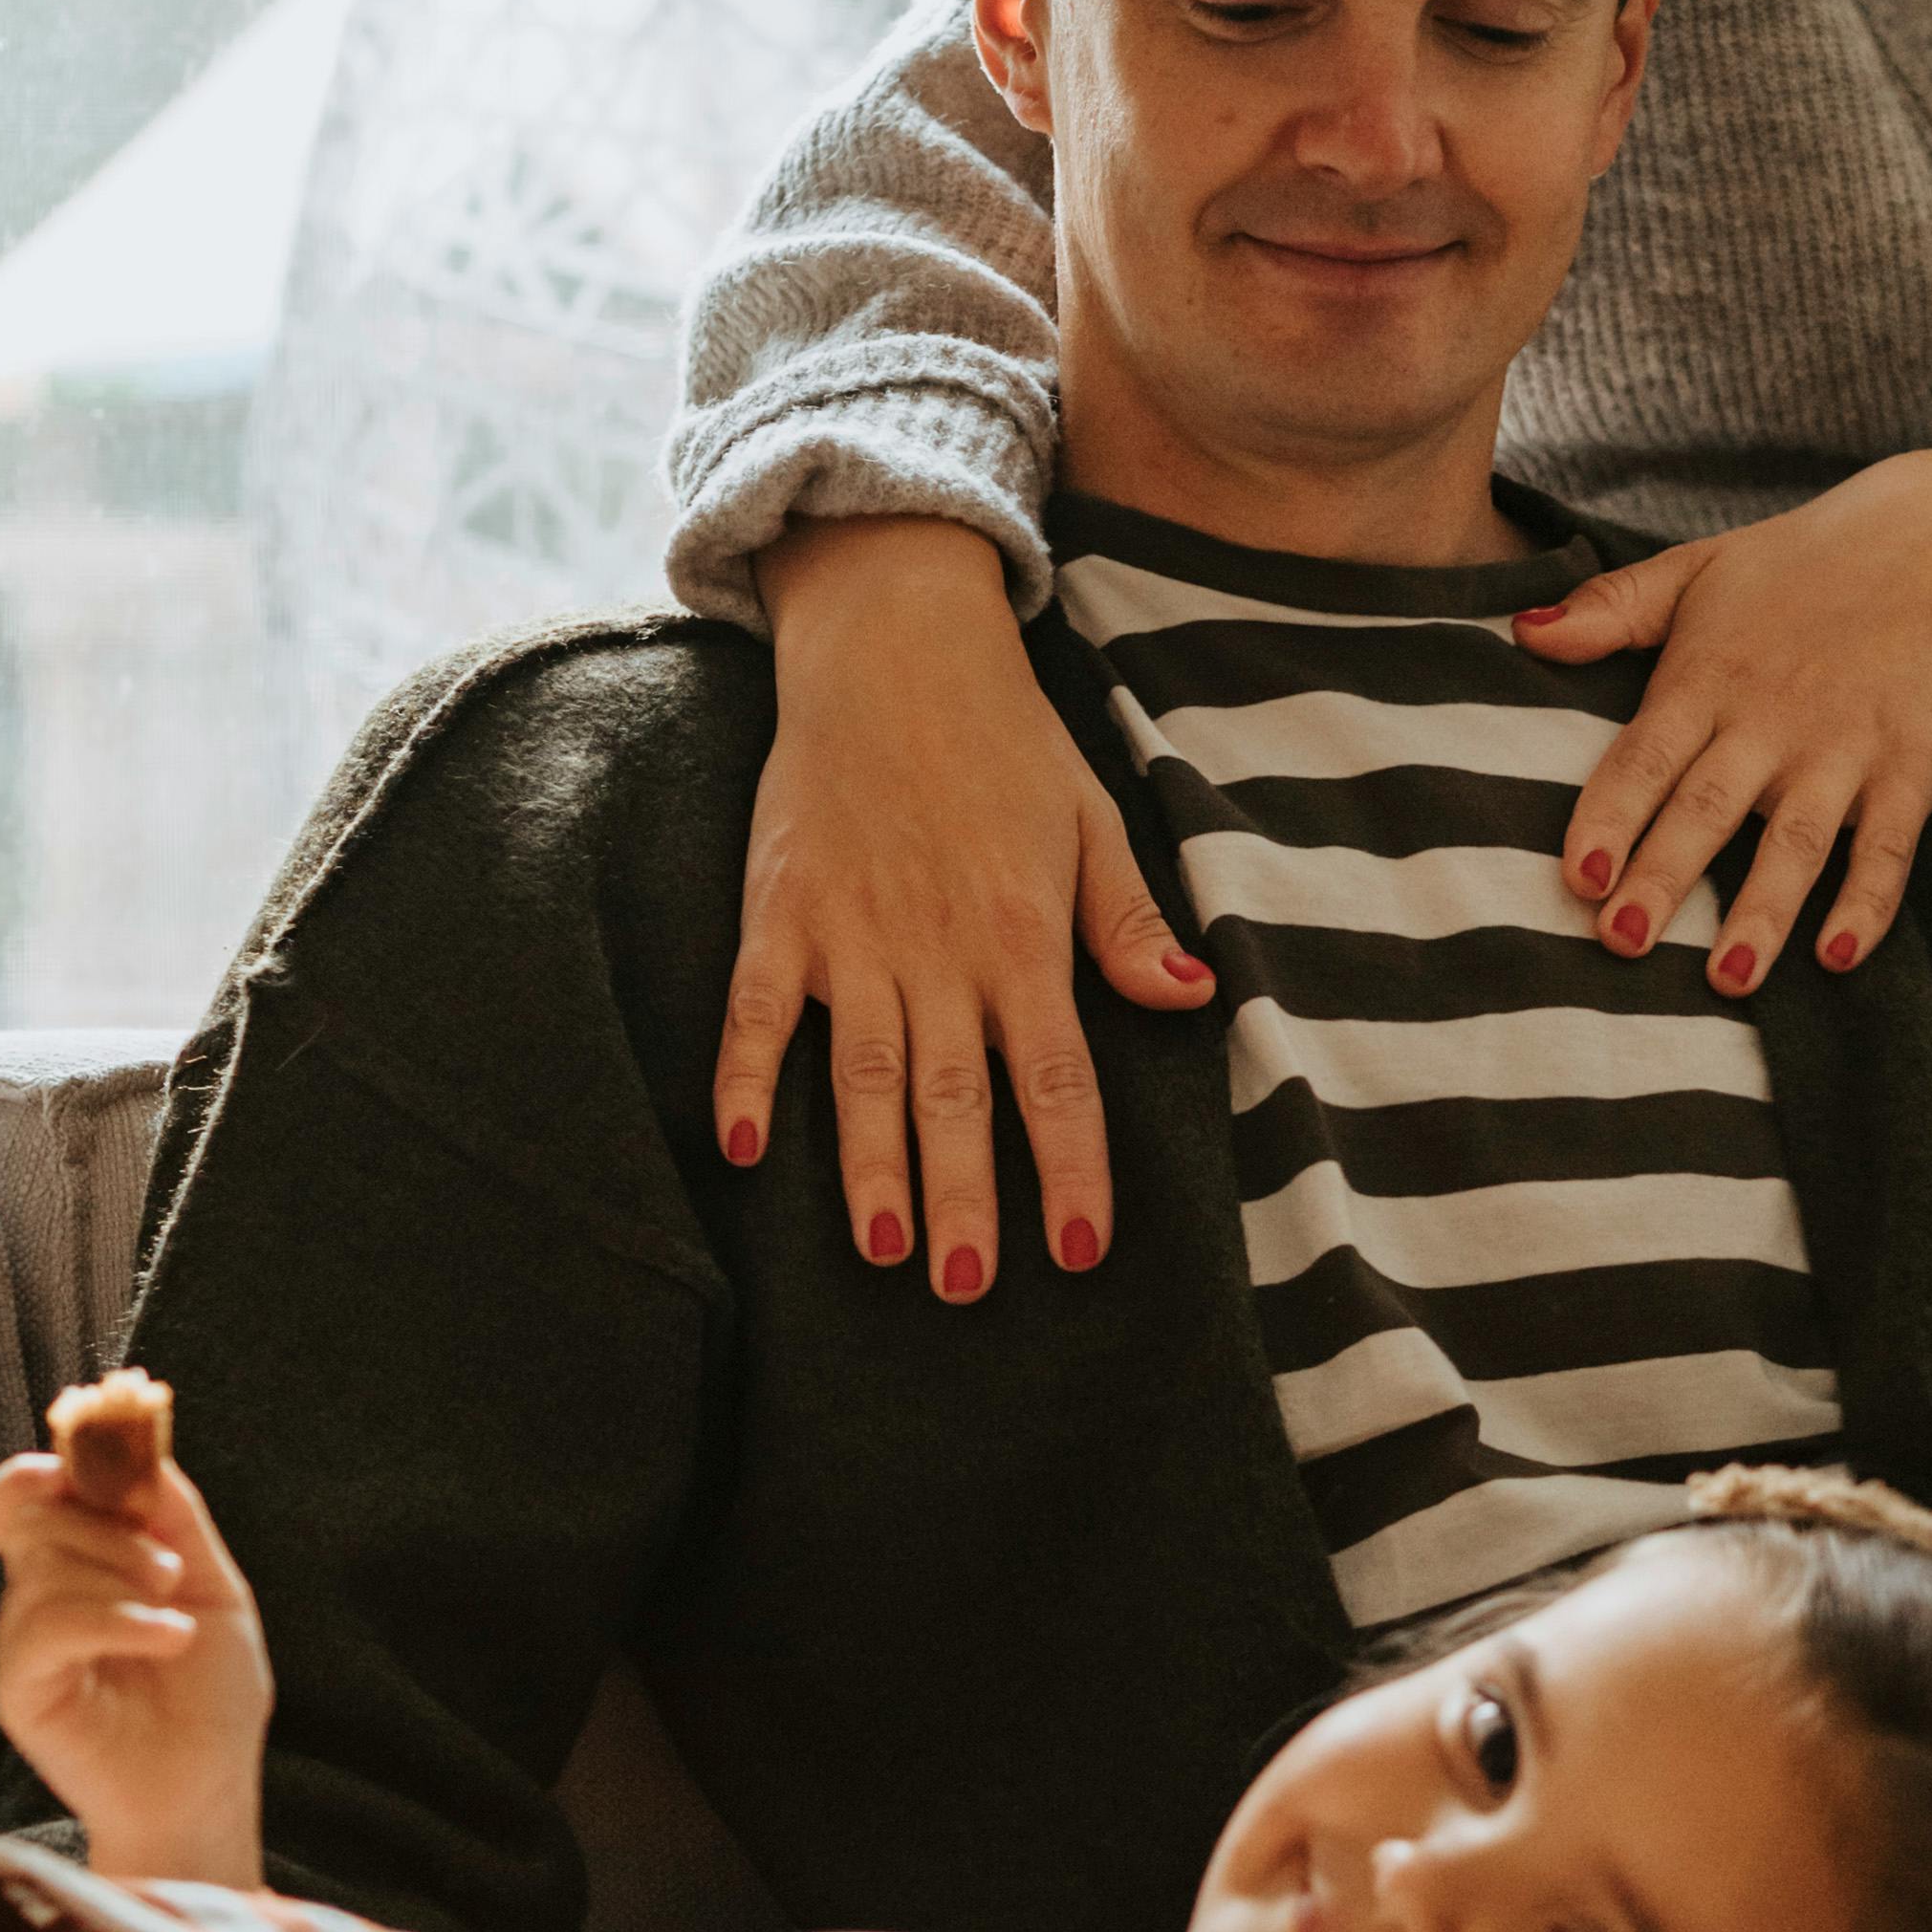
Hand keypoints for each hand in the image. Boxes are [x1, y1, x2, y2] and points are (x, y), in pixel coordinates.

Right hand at [0, 1429, 268, 1885]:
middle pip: (36, 1515)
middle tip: (169, 1572)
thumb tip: (139, 1449)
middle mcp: (38, 1594)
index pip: (25, 1492)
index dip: (49, 1467)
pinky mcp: (19, 1688)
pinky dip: (116, 1619)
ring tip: (175, 1622)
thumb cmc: (210, 1694)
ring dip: (122, 1576)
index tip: (91, 1464)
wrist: (207, 1786)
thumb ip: (173, 1514)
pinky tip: (168, 1638)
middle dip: (109, 1528)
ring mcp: (23, 1641)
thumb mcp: (212, 1584)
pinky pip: (46, 1625)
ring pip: (44, 1565)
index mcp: (77, 1561)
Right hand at [714, 517, 1213, 1295]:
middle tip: (970, 1285)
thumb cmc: (1003, 741)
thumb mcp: (1091, 819)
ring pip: (861, 1074)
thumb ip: (1127, 922)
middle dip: (964, 1198)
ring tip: (882, 1252)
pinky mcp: (780, 913)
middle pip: (953, 1097)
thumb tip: (1190, 999)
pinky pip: (757, 1011)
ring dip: (869, 1168)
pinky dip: (745, 1078)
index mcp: (1021, 935)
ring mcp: (851, 935)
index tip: (1077, 1250)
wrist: (891, 646)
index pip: (1055, 1076)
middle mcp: (937, 949)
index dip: (1068, 1166)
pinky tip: (741, 1149)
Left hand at [1509, 443, 1931, 990]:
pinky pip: (1888, 847)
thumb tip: (1525, 630)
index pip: (1645, 757)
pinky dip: (1867, 902)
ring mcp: (1843, 750)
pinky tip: (1838, 956)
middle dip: (1665, 878)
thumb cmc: (1799, 568)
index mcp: (1709, 679)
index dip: (1610, 817)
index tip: (1577, 876)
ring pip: (1796, 843)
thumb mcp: (1697, 570)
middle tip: (1623, 942)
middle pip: (1708, 810)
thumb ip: (1611, 608)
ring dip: (1763, 911)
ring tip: (1728, 977)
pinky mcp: (1910, 770)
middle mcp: (1771, 722)